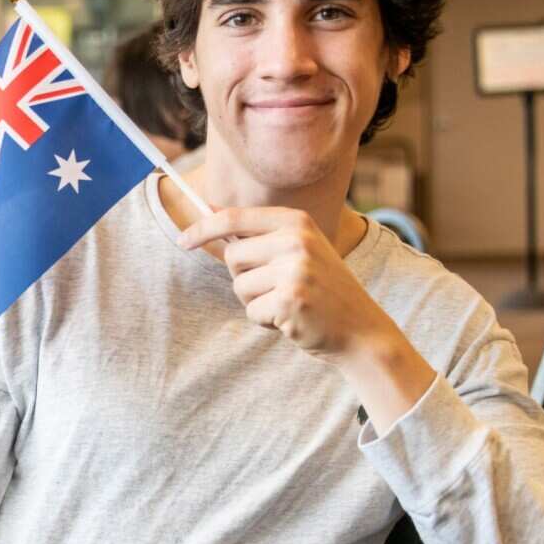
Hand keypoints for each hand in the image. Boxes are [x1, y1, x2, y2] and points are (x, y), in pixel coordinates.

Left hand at [178, 207, 435, 431]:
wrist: (361, 329)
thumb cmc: (322, 289)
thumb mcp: (299, 250)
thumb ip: (261, 235)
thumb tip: (209, 213)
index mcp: (296, 221)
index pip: (233, 218)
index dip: (202, 228)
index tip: (182, 241)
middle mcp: (295, 240)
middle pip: (232, 255)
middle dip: (244, 276)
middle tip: (276, 286)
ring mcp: (294, 270)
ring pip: (239, 286)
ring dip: (255, 301)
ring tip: (287, 302)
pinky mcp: (290, 300)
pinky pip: (251, 311)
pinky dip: (264, 320)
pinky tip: (291, 319)